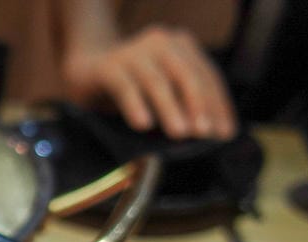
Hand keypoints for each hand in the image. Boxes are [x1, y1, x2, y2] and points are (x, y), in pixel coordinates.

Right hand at [62, 25, 237, 140]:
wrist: (83, 71)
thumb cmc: (128, 86)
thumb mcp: (159, 94)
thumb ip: (181, 104)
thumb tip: (210, 132)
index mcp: (180, 47)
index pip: (206, 75)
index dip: (217, 104)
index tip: (224, 133)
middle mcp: (160, 43)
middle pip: (185, 74)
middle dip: (198, 104)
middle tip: (204, 132)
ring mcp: (132, 53)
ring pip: (157, 81)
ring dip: (170, 108)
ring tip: (180, 134)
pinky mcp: (108, 67)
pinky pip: (125, 87)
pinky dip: (135, 106)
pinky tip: (143, 124)